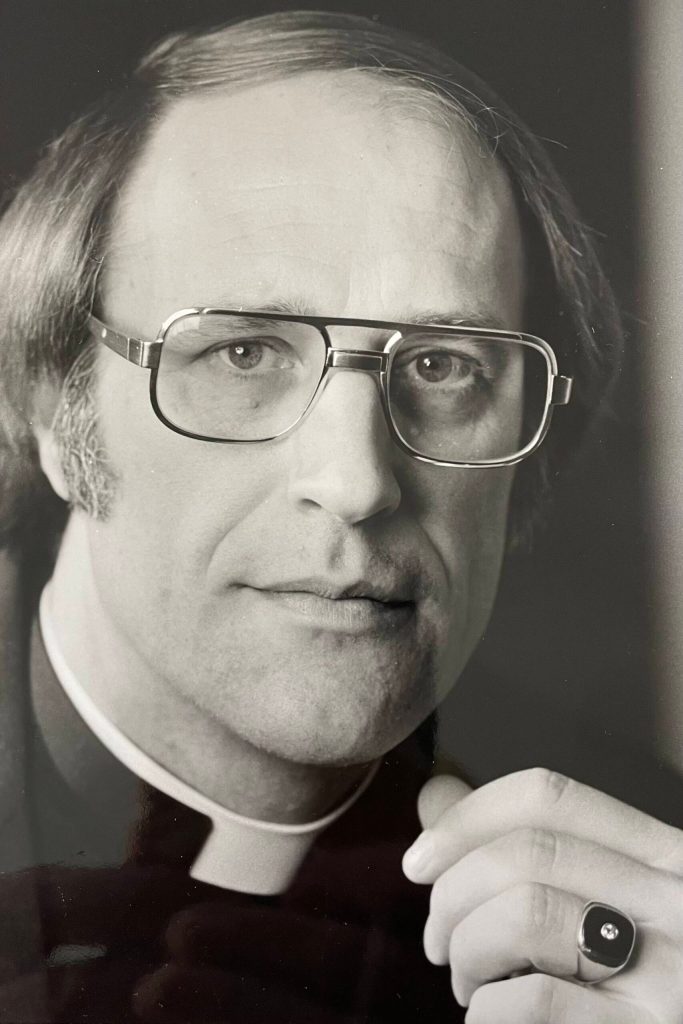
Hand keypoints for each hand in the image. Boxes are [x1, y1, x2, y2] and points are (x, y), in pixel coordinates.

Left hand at [402, 768, 682, 1022]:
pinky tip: (492, 1017)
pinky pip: (534, 999)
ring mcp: (672, 971)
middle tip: (438, 943)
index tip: (418, 862)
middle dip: (452, 896)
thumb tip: (435, 795)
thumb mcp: (586, 904)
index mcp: (661, 854)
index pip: (548, 796)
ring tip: (469, 984)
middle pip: (528, 851)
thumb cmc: (611, 988)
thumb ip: (514, 849)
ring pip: (525, 914)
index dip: (466, 818)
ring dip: (468, 952)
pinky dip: (487, 1010)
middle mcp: (676, 900)